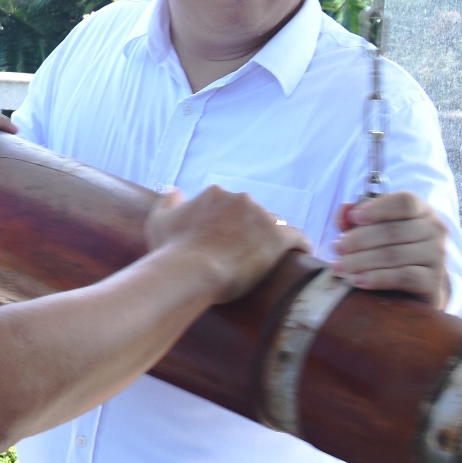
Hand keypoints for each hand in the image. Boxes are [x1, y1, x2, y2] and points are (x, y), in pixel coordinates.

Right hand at [144, 185, 306, 303]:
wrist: (190, 271)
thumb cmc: (171, 250)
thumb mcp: (159, 221)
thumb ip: (167, 201)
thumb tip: (174, 190)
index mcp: (215, 194)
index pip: (231, 205)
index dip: (231, 223)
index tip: (229, 240)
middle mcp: (240, 198)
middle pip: (253, 213)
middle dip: (251, 230)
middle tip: (244, 255)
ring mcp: (261, 216)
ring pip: (274, 225)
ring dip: (272, 239)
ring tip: (270, 261)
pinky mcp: (279, 237)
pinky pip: (298, 237)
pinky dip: (300, 245)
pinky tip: (302, 255)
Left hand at [332, 192, 450, 304]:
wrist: (416, 285)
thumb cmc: (390, 248)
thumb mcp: (372, 228)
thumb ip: (355, 217)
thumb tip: (344, 211)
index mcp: (422, 210)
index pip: (405, 202)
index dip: (379, 208)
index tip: (354, 217)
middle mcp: (434, 229)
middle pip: (393, 231)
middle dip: (359, 240)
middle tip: (336, 248)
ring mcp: (437, 256)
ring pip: (394, 255)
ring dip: (361, 261)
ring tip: (339, 266)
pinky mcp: (434, 281)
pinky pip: (403, 277)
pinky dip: (377, 278)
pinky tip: (357, 280)